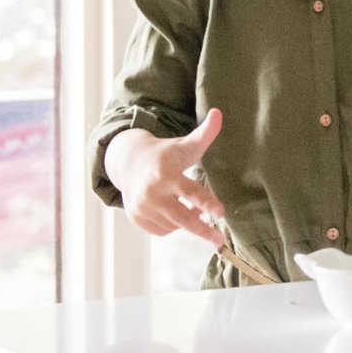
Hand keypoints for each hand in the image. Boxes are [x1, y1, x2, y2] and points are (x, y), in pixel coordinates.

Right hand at [106, 111, 227, 246]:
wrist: (131, 162)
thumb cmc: (167, 154)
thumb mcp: (187, 144)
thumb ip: (206, 133)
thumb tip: (218, 112)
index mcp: (167, 174)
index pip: (191, 192)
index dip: (206, 203)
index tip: (220, 212)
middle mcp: (152, 192)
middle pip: (182, 217)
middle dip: (202, 230)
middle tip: (219, 240)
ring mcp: (142, 207)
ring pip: (174, 225)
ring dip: (187, 221)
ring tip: (189, 206)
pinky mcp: (136, 218)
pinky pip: (162, 230)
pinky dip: (172, 225)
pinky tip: (172, 209)